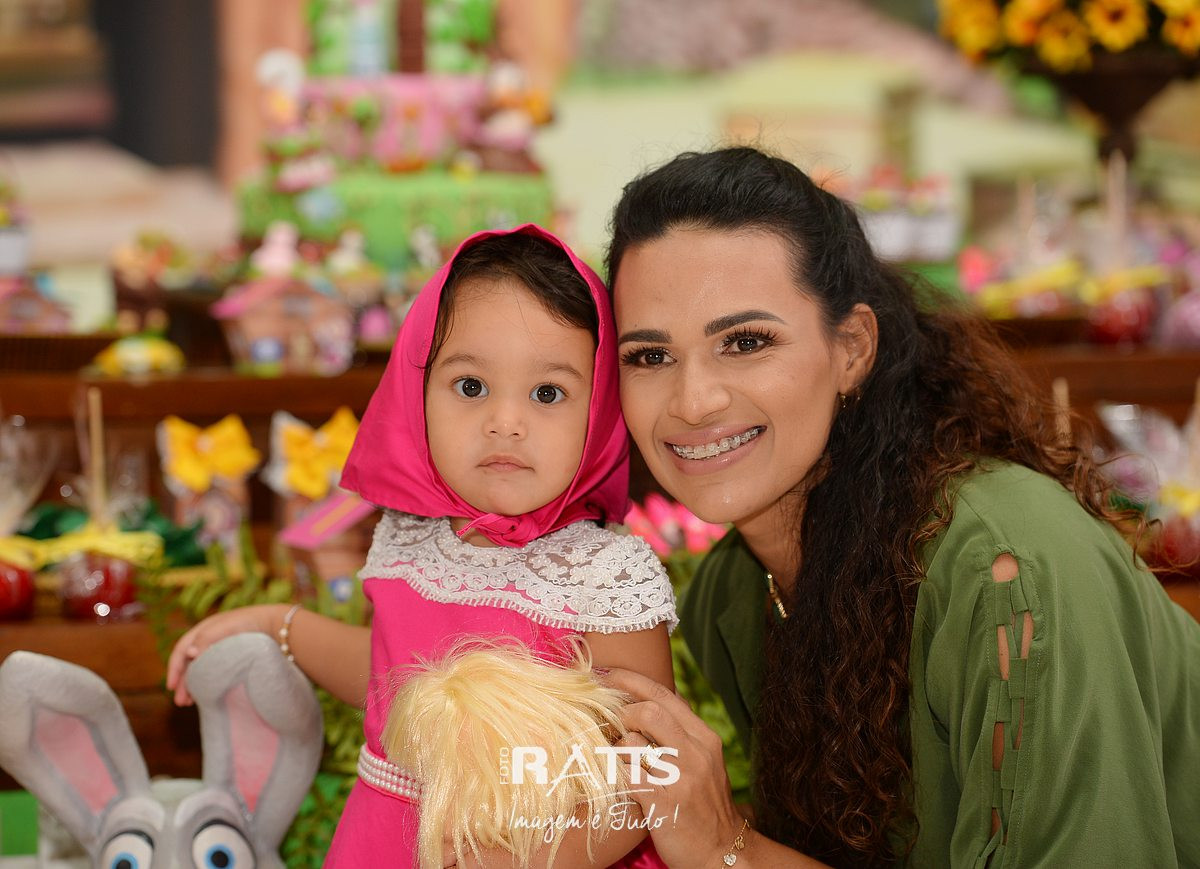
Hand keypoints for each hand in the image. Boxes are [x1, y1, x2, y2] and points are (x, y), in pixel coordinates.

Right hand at [166, 604, 285, 705]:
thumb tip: (190, 653)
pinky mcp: (235, 661)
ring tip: (190, 704)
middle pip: (191, 664)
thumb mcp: (228, 627)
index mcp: (205, 630)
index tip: (171, 686)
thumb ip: (208, 639)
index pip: (182, 649)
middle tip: (181, 703)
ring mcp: (223, 652)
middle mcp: (211, 641)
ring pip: (202, 671)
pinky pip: (216, 674)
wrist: (278, 628)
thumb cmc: (252, 623)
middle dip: (184, 683)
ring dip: (194, 686)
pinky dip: (209, 685)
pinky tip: (207, 696)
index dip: (175, 667)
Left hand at [603, 667, 745, 868]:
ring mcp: (680, 778)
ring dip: (617, 748)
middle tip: (611, 725)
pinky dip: (615, 774)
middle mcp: (695, 753)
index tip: (607, 673)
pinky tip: (619, 780)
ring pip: (633, 743)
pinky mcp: (663, 803)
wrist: (723, 852)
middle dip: (623, 713)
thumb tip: (650, 700)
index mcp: (704, 738)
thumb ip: (680, 731)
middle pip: (649, 711)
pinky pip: (625, 775)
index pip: (664, 695)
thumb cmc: (705, 805)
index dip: (631, 680)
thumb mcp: (704, 761)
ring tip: (619, 759)